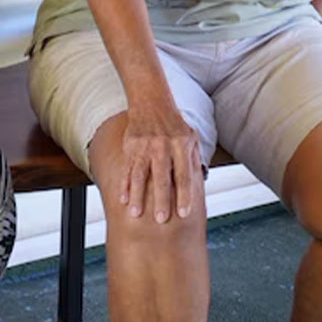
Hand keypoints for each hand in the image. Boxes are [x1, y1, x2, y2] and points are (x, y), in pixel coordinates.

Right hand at [120, 100, 200, 222]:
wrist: (151, 102)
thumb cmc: (174, 123)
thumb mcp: (191, 137)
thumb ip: (193, 159)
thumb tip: (199, 183)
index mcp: (181, 146)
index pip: (183, 175)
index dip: (184, 195)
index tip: (183, 213)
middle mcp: (162, 147)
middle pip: (161, 177)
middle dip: (161, 199)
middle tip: (161, 219)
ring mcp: (144, 147)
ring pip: (139, 174)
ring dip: (137, 195)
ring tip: (135, 213)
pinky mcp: (130, 146)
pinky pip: (126, 168)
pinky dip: (123, 183)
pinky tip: (122, 198)